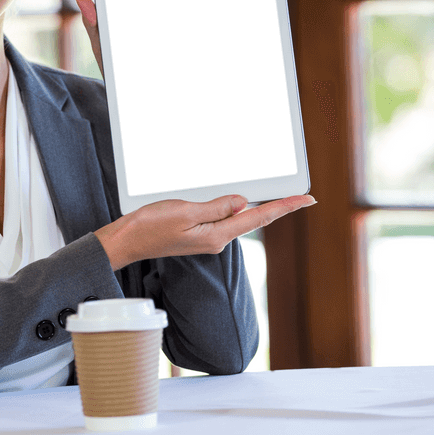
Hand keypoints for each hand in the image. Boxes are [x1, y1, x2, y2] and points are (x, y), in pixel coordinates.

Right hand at [96, 193, 315, 270]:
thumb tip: (243, 202)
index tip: (307, 199)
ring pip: (238, 216)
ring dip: (256, 204)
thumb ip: (216, 207)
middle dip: (276, 205)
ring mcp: (207, 236)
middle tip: (300, 195)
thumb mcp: (185, 211)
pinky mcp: (197, 232)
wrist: (126, 242)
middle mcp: (216, 238)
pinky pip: (222, 215)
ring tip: (275, 193)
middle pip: (254, 218)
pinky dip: (234, 205)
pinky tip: (237, 197)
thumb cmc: (149, 227)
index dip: (285, 207)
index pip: (259, 217)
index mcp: (217, 235)